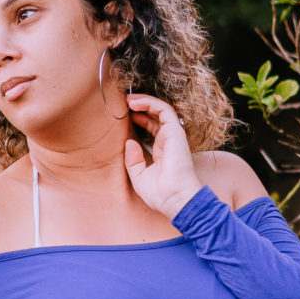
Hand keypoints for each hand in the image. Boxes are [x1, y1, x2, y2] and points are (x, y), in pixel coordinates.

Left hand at [124, 93, 199, 221]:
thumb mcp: (139, 177)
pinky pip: (163, 110)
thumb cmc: (160, 194)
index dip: (139, 118)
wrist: (175, 200)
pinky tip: (134, 102)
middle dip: (140, 106)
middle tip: (124, 102)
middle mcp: (169, 141)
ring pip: (160, 110)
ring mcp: (173, 136)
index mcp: (162, 150)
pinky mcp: (175, 132)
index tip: (125, 115)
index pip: (152, 127)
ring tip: (127, 99)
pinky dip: (149, 103)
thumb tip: (129, 142)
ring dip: (144, 101)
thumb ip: (133, 160)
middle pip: (156, 116)